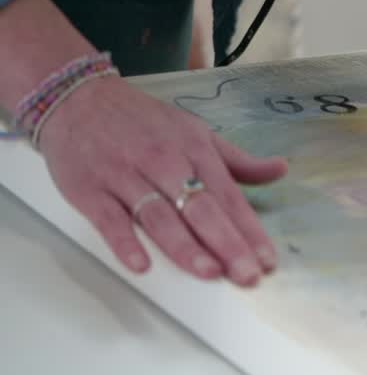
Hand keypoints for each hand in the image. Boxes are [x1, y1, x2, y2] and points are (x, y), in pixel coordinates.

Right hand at [38, 76, 287, 286]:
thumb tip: (280, 169)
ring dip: (184, 246)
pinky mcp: (88, 189)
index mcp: (194, 150)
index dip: (249, 230)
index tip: (268, 261)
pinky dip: (124, 242)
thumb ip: (237, 159)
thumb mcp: (196, 132)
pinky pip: (108, 219)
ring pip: (158, 216)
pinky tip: (142, 266)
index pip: (228, 196)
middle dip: (227, 243)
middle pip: (200, 208)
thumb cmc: (144, 122)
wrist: (78, 99)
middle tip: (248, 276)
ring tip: (210, 272)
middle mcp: (163, 163)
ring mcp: (125, 176)